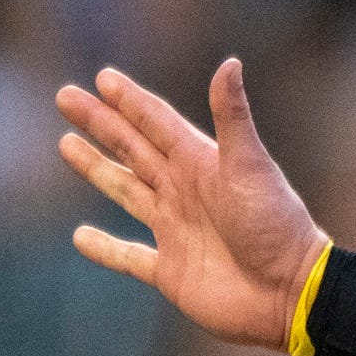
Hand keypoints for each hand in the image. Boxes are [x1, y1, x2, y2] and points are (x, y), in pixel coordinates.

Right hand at [55, 60, 332, 350]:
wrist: (289, 292)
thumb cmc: (275, 225)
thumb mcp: (250, 166)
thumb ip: (232, 117)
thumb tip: (230, 62)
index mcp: (201, 162)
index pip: (157, 122)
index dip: (130, 100)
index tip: (104, 78)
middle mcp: (184, 191)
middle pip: (132, 148)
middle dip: (100, 123)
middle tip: (66, 97)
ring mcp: (175, 230)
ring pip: (126, 191)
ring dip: (97, 169)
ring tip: (66, 145)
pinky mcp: (170, 270)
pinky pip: (129, 257)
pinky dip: (105, 249)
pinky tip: (81, 237)